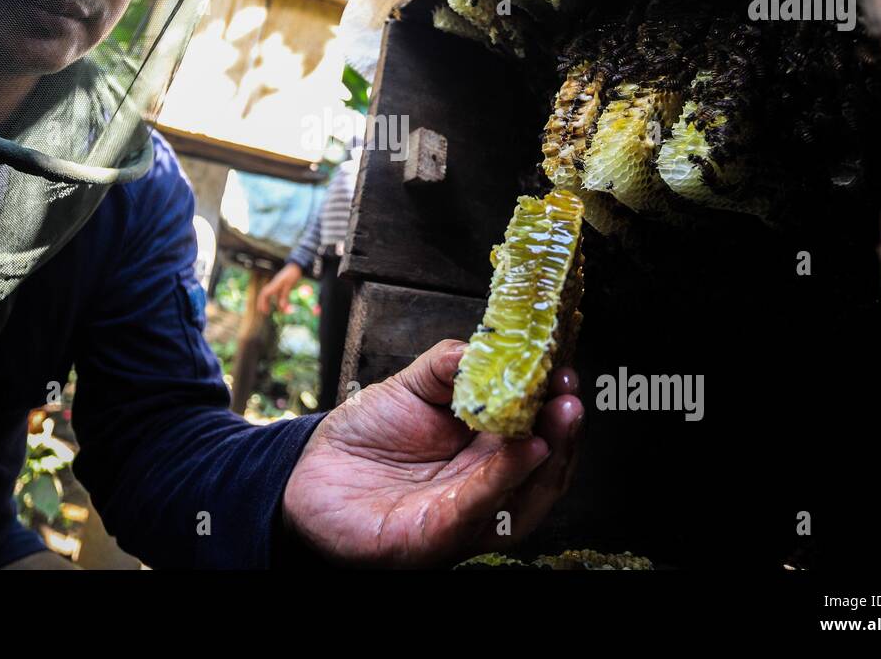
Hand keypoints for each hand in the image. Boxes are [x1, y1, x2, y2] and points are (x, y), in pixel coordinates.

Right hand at [257, 261, 303, 314]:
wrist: (296, 266)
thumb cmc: (292, 274)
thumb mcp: (289, 285)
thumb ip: (285, 296)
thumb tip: (282, 307)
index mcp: (275, 285)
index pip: (264, 294)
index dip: (262, 302)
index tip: (263, 310)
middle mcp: (274, 285)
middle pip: (265, 295)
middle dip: (263, 303)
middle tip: (265, 312)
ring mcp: (278, 285)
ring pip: (272, 295)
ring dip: (272, 303)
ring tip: (274, 311)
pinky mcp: (282, 286)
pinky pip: (278, 294)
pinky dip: (279, 301)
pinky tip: (282, 306)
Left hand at [281, 339, 583, 566]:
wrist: (308, 474)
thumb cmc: (364, 437)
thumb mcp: (412, 387)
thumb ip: (450, 365)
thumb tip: (487, 343)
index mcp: (485, 454)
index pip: (536, 430)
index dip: (555, 402)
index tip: (567, 367)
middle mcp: (485, 489)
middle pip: (542, 465)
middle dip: (563, 429)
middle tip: (572, 392)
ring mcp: (465, 516)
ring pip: (522, 493)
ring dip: (548, 454)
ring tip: (560, 415)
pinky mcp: (436, 537)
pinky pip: (476, 507)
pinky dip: (504, 478)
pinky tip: (524, 448)